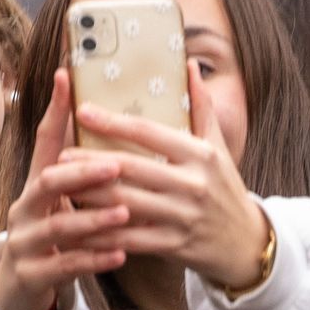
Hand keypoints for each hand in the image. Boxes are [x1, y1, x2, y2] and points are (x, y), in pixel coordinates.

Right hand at [0, 70, 130, 309]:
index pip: (45, 140)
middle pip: (47, 181)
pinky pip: (64, 266)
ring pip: (58, 226)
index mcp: (36, 182)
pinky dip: (93, 260)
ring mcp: (25, 240)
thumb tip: (109, 116)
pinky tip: (121, 254)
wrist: (22, 284)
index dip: (55, 109)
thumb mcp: (63, 197)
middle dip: (82, 173)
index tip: (66, 78)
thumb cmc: (55, 231)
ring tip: (126, 211)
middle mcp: (25, 206)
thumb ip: (84, 165)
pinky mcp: (31, 273)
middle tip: (117, 165)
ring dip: (93, 219)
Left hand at [65, 61, 271, 289]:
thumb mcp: (218, 147)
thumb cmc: (225, 187)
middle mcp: (193, 184)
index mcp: (201, 155)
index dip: (113, 122)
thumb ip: (201, 108)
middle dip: (92, 161)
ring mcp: (183, 216)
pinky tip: (78, 226)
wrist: (248, 242)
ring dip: (90, 195)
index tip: (83, 112)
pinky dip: (102, 233)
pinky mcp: (175, 244)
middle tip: (62, 153)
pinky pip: (130, 238)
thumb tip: (190, 65)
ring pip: (126, 203)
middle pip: (131, 168)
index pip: (149, 133)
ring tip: (61, 185)